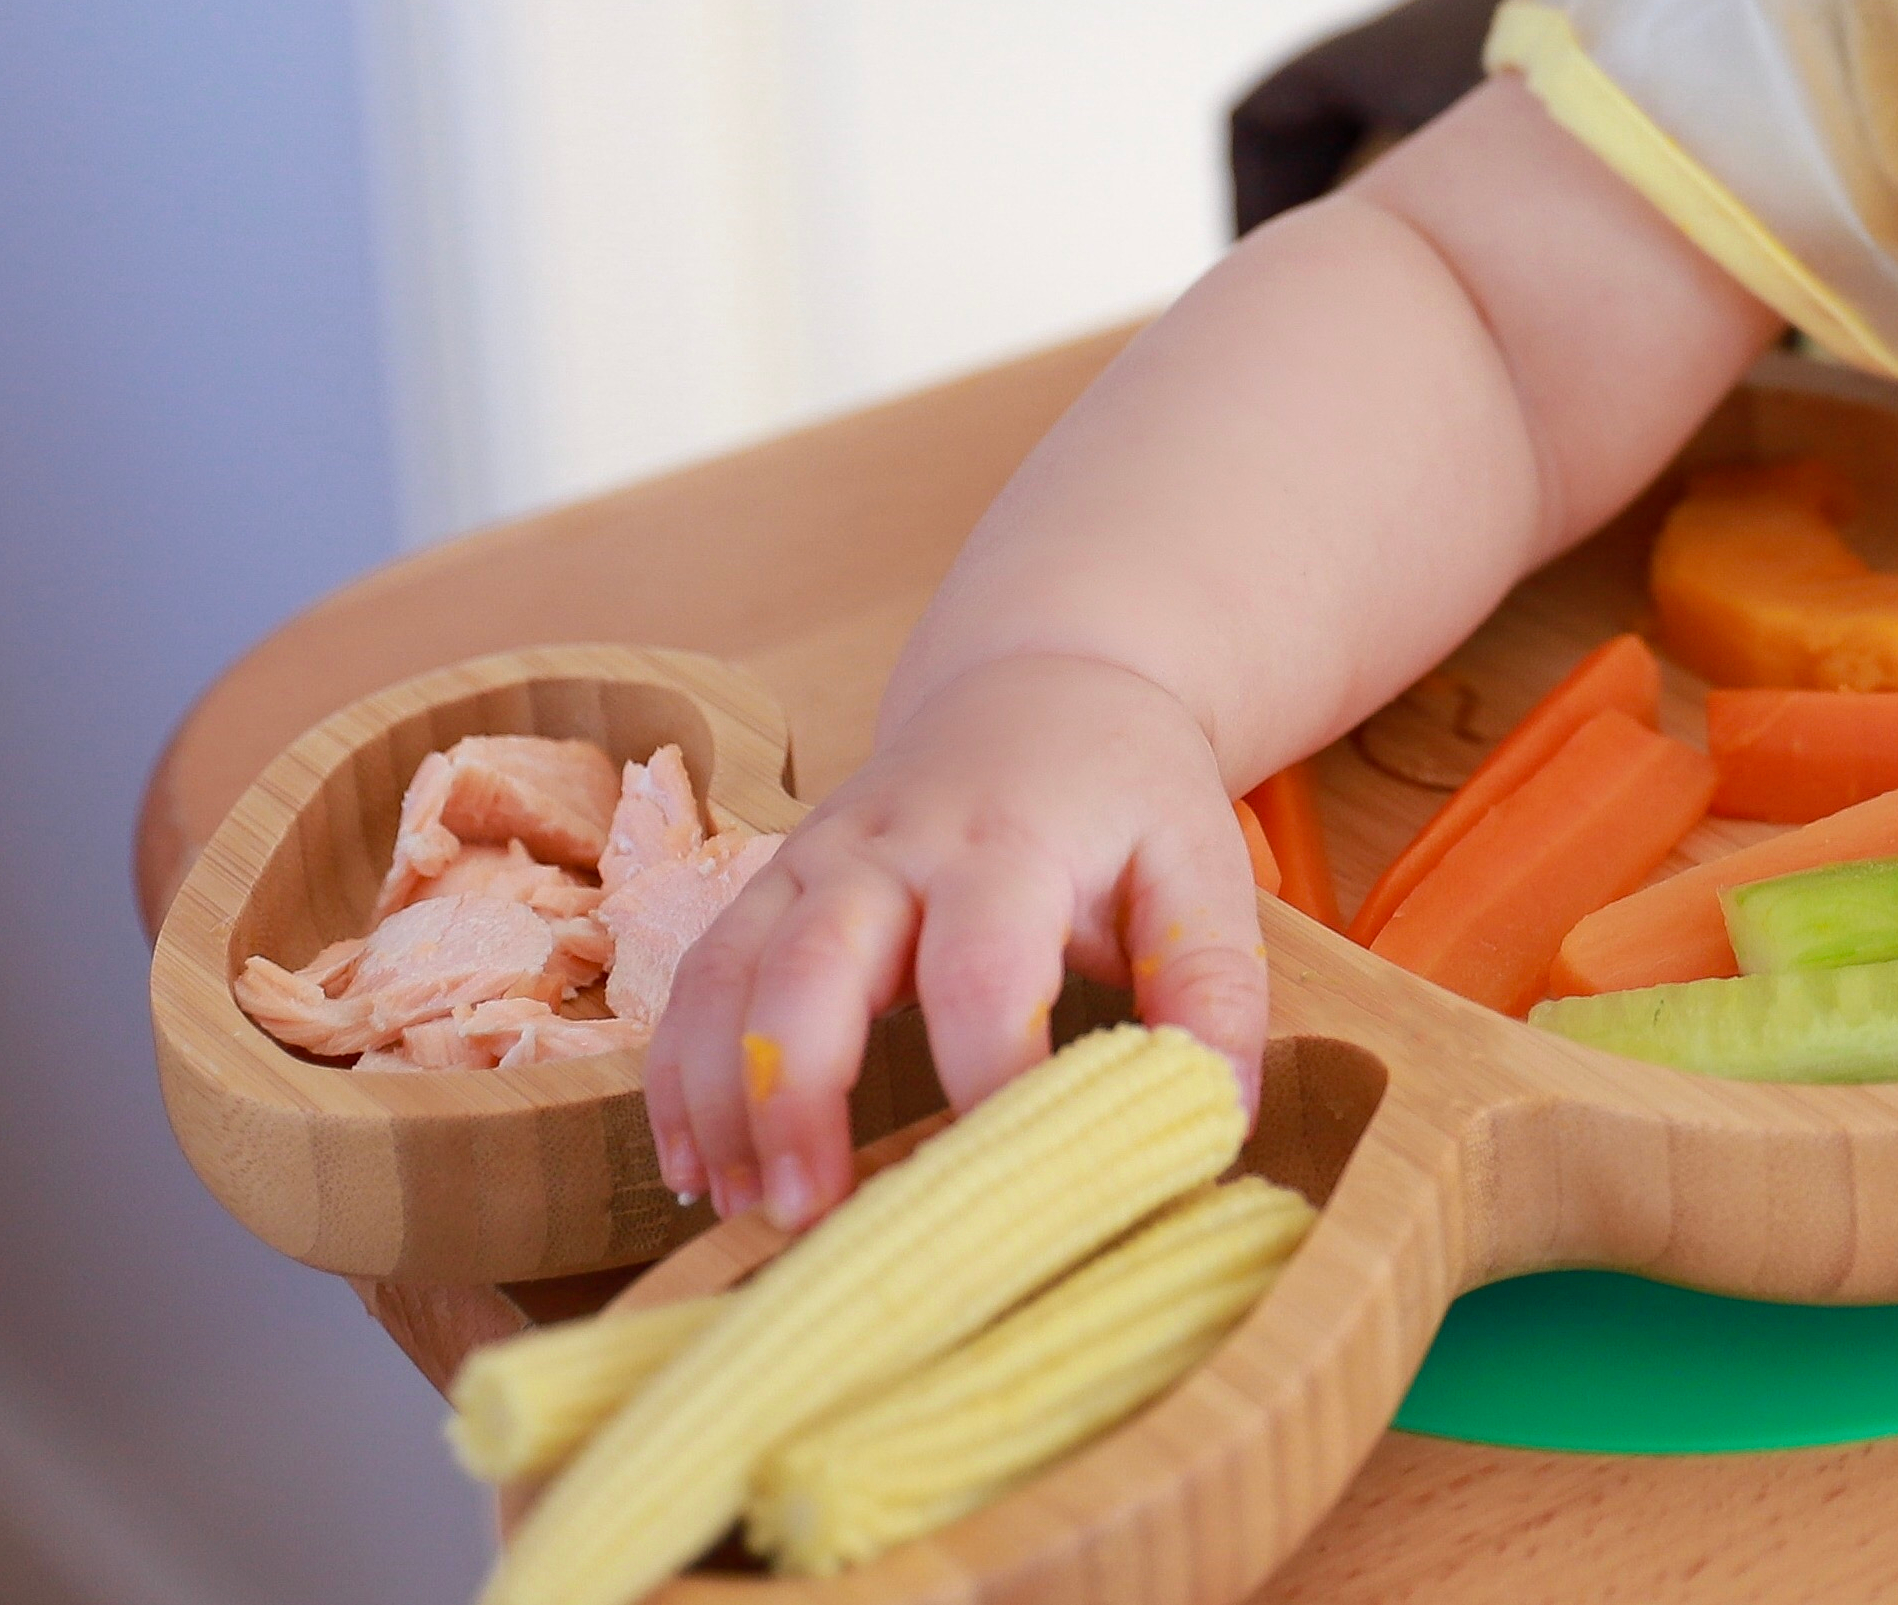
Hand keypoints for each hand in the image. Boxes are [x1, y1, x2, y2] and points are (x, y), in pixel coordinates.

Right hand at [636, 648, 1267, 1233]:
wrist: (1043, 679)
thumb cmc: (1126, 795)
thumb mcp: (1198, 867)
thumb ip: (1211, 990)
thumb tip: (1215, 1118)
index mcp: (1009, 843)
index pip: (980, 972)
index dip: (986, 1086)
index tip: (1001, 1195)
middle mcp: (890, 847)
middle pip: (814, 964)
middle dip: (798, 1095)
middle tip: (807, 1217)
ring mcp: (816, 861)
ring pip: (732, 972)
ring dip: (721, 1095)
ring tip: (737, 1209)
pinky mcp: (773, 884)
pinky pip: (702, 978)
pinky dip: (682, 1073)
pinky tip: (692, 1165)